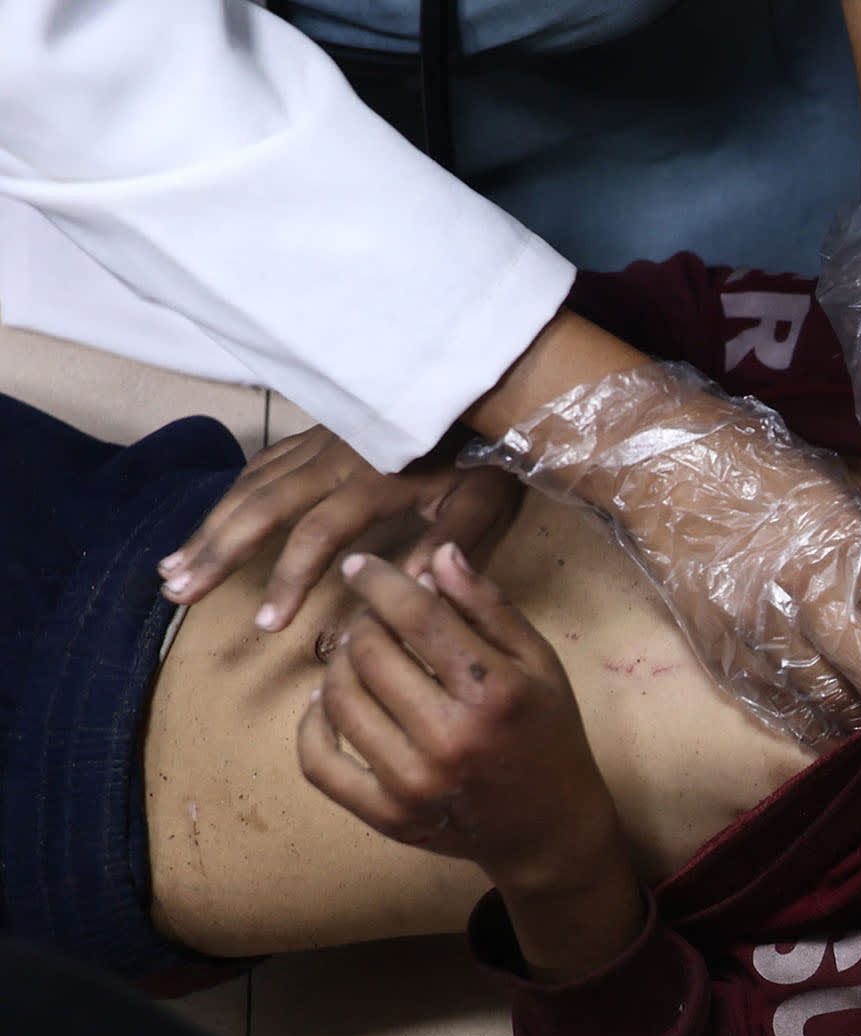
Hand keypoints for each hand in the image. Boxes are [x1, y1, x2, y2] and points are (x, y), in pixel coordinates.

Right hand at [159, 425, 522, 630]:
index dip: (289, 580)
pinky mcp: (320, 431)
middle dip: (217, 553)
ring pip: (252, 484)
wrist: (480, 384)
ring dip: (210, 526)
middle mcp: (335, 458)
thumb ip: (450, 544)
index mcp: (374, 480)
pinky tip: (214, 517)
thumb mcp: (483, 500)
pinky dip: (233, 491)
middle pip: (262, 508)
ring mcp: (321, 441)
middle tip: (178, 595)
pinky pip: (263, 461)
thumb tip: (411, 589)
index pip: (318, 536)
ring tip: (173, 568)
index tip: (266, 625)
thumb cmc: (486, 451)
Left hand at [298, 545, 621, 893]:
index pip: (417, 617)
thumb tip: (439, 554)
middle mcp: (449, 739)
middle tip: (374, 621)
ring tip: (358, 658)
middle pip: (370, 653)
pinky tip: (326, 704)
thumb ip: (489, 608)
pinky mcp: (387, 817)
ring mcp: (412, 783)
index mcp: (493, 694)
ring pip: (339, 700)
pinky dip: (311, 726)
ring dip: (338, 666)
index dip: (380, 581)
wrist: (550, 830)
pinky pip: (319, 763)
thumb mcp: (541, 664)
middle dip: (364, 623)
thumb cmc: (550, 737)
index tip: (360, 566)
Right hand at [471, 364, 860, 747]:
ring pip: (836, 704)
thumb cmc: (763, 473)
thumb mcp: (840, 495)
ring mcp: (761, 629)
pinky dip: (814, 721)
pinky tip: (831, 717)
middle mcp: (807, 592)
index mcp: (847, 546)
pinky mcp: (724, 652)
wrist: (666, 470)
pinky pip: (783, 709)